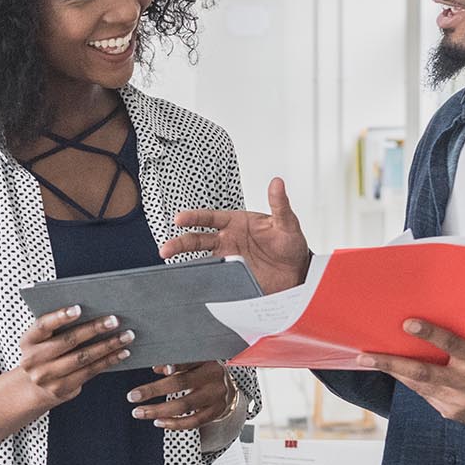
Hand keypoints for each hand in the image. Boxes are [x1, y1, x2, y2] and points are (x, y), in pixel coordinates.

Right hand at [12, 305, 134, 409]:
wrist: (34, 387)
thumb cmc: (44, 354)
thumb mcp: (42, 340)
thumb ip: (58, 327)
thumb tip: (93, 309)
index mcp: (28, 341)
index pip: (43, 325)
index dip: (60, 316)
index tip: (78, 308)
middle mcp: (34, 360)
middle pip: (68, 341)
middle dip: (93, 329)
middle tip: (114, 320)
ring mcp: (47, 377)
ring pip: (83, 358)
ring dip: (107, 346)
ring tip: (126, 336)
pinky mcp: (62, 389)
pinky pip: (90, 372)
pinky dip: (108, 361)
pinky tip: (121, 353)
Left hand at [124, 361, 233, 430]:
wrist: (229, 386)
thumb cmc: (203, 371)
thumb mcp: (193, 362)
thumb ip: (177, 363)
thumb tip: (156, 367)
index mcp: (206, 359)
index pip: (188, 361)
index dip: (174, 364)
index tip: (157, 368)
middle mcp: (213, 376)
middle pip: (181, 384)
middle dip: (154, 390)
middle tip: (132, 396)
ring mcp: (217, 395)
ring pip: (185, 405)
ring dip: (159, 411)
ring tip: (139, 412)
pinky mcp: (217, 412)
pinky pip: (194, 421)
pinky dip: (175, 424)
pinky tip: (158, 422)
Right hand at [160, 177, 313, 292]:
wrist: (297, 273)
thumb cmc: (290, 244)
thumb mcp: (287, 223)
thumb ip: (279, 204)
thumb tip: (277, 183)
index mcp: (237, 223)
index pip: (210, 217)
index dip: (194, 217)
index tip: (180, 219)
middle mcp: (228, 240)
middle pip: (198, 239)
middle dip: (180, 243)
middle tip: (166, 248)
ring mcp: (228, 259)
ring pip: (199, 258)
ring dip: (184, 260)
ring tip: (169, 262)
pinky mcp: (231, 277)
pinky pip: (212, 276)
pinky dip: (200, 279)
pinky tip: (189, 280)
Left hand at [356, 319, 464, 431]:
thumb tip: (438, 313)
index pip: (452, 346)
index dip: (430, 334)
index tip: (407, 323)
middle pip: (423, 373)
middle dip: (391, 364)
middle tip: (365, 356)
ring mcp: (456, 401)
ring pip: (418, 385)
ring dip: (394, 372)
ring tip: (370, 360)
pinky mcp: (449, 412)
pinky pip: (424, 395)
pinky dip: (410, 382)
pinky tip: (397, 372)